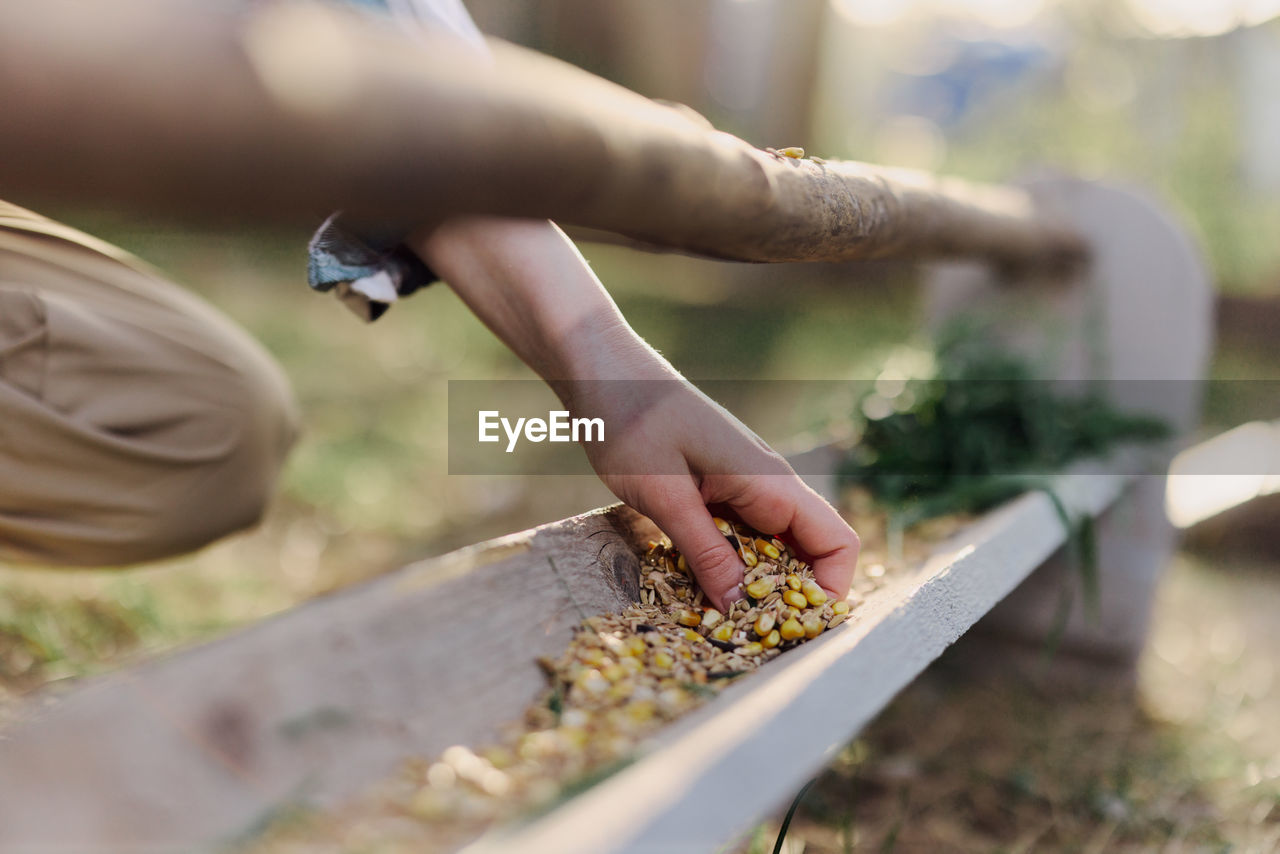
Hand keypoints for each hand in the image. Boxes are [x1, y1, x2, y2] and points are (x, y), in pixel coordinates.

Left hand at [409, 216, 857, 609]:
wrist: (600, 368)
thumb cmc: (630, 418)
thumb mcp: (663, 493)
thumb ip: (704, 550)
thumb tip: (741, 606)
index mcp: (769, 481)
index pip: (837, 543)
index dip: (829, 590)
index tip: (795, 629)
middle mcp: (767, 485)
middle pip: (808, 554)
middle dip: (787, 600)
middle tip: (745, 637)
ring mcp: (743, 487)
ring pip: (771, 551)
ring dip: (752, 587)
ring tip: (717, 622)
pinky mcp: (716, 489)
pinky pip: (738, 538)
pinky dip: (725, 566)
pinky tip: (693, 587)